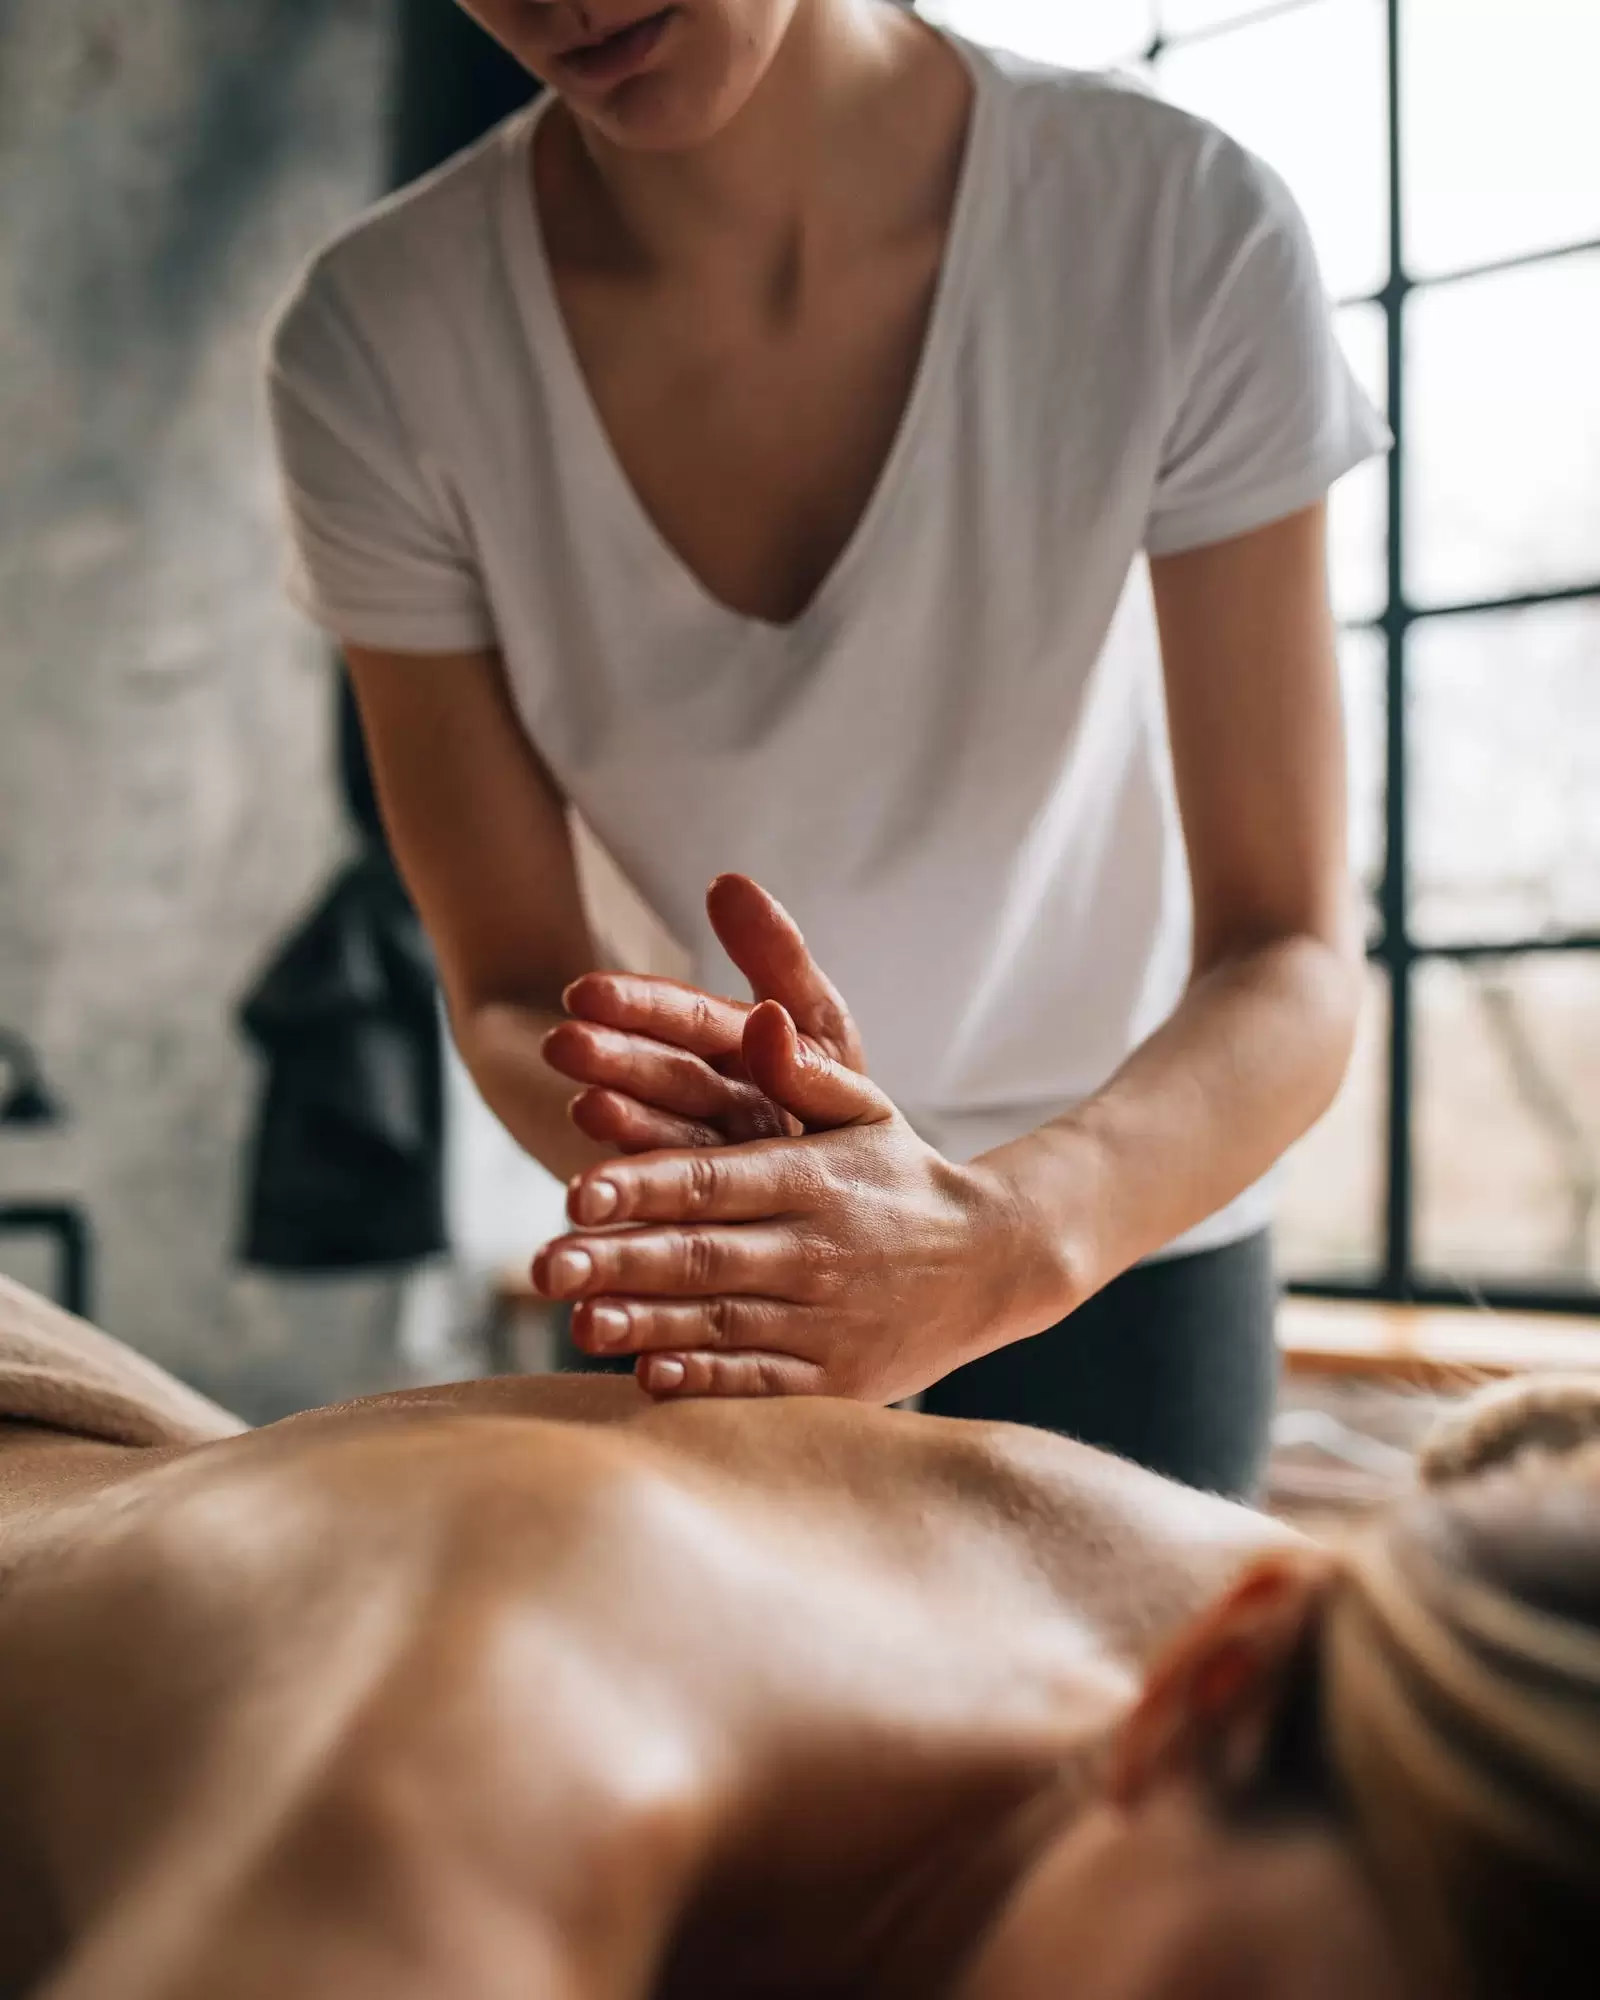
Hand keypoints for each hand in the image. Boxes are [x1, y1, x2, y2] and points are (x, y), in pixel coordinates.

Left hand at [534, 880, 1070, 1402]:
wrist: (993, 1263)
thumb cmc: (903, 1176)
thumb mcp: (868, 1108)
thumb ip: (805, 1068)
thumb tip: (760, 1016)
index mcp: (815, 1178)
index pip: (716, 1180)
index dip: (645, 1186)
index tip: (579, 1191)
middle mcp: (816, 1251)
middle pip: (703, 1255)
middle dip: (621, 1259)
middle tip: (543, 1262)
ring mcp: (826, 1321)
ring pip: (722, 1324)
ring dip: (646, 1324)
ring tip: (577, 1319)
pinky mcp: (836, 1380)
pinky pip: (760, 1384)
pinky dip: (706, 1383)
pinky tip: (648, 1375)